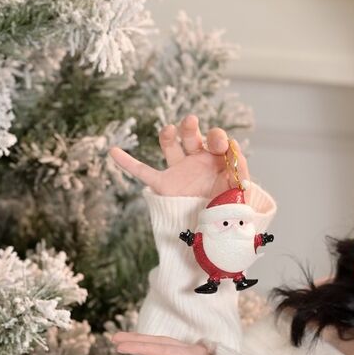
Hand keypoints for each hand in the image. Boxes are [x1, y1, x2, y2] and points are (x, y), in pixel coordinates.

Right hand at [108, 114, 250, 199]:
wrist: (215, 233)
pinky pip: (143, 172)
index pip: (216, 140)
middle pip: (192, 137)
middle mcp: (197, 160)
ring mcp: (179, 171)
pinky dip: (128, 163)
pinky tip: (114, 150)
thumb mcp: (239, 187)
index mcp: (217, 159)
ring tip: (170, 130)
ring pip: (170, 147)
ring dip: (169, 135)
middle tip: (191, 122)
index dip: (217, 139)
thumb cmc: (229, 208)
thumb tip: (234, 145)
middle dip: (190, 128)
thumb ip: (239, 168)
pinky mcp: (164, 185)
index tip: (220, 147)